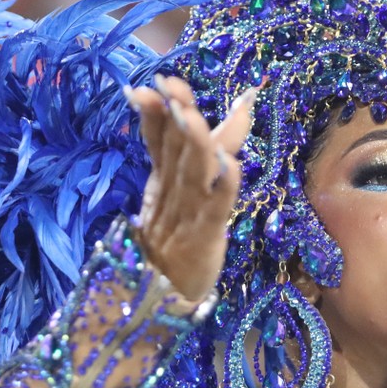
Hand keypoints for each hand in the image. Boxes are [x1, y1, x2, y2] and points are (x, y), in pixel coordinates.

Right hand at [126, 74, 256, 303]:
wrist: (153, 305)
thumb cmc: (166, 253)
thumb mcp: (165, 204)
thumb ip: (170, 164)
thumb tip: (168, 123)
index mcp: (162, 183)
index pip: (160, 138)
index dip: (161, 108)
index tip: (163, 82)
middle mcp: (173, 193)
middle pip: (177, 147)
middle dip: (177, 113)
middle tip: (173, 85)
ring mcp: (188, 214)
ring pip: (193, 171)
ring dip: (195, 141)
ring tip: (192, 115)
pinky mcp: (205, 237)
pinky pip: (216, 207)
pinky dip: (224, 185)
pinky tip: (232, 163)